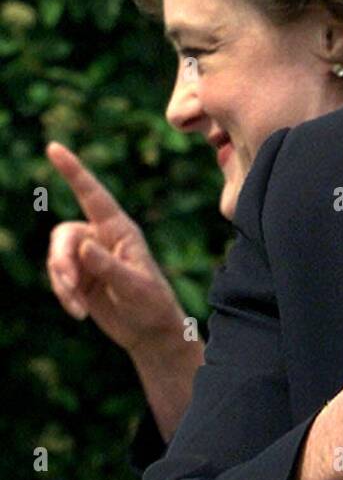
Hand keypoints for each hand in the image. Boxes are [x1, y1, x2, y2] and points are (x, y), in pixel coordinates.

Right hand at [45, 142, 186, 359]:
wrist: (149, 332)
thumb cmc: (151, 305)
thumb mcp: (135, 287)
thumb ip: (108, 266)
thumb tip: (82, 245)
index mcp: (120, 230)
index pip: (93, 195)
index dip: (73, 171)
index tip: (54, 147)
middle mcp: (101, 237)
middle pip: (64, 235)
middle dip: (60, 261)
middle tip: (71, 287)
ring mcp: (88, 257)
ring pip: (57, 257)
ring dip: (62, 282)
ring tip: (78, 308)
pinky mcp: (79, 276)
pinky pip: (58, 277)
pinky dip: (63, 294)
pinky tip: (79, 313)